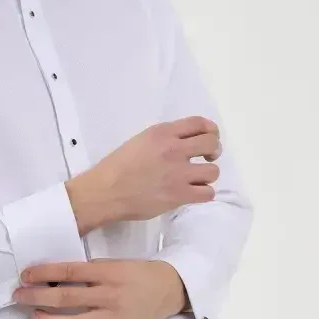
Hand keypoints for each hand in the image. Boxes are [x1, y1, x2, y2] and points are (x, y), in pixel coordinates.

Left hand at [11, 258, 187, 318]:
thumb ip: (88, 271)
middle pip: (65, 299)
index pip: (69, 273)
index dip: (43, 274)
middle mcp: (110, 297)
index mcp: (108, 273)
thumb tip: (53, 279)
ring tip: (35, 315)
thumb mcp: (113, 263)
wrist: (168, 290)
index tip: (25, 275)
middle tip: (19, 296)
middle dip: (37, 297)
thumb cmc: (136, 273)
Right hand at [84, 117, 221, 223]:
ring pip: (213, 171)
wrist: (105, 192)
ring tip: (196, 179)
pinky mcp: (179, 195)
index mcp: (162, 133)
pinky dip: (203, 193)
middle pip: (211, 143)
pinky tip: (194, 193)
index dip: (210, 130)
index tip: (209, 138)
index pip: (199, 123)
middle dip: (213, 150)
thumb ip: (164, 139)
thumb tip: (185, 144)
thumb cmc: (117, 166)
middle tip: (205, 159)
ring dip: (207, 175)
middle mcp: (174, 149)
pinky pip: (208, 193)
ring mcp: (178, 173)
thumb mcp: (140, 141)